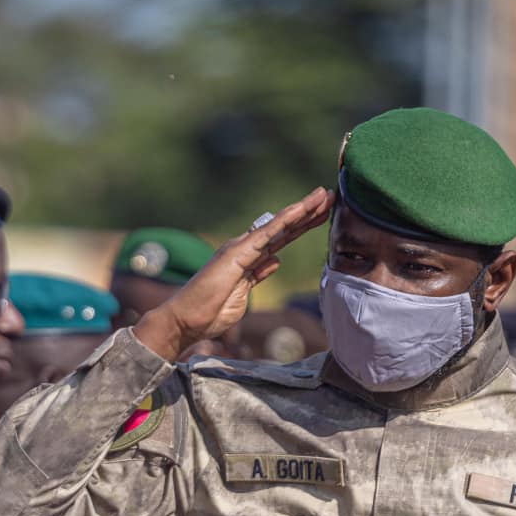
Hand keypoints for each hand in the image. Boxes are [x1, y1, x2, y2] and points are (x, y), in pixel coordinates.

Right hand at [135, 189, 332, 360]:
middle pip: (283, 229)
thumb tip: (275, 261)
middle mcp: (244, 249)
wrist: (185, 320)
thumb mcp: (243, 294)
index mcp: (247, 259)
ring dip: (302, 210)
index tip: (322, 214)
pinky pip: (266, 234)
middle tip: (330, 196)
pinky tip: (301, 210)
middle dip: (308, 213)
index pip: (280, 239)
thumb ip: (259, 275)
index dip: (301, 226)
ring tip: (323, 196)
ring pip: (278, 226)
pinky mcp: (237, 254)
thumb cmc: (208, 312)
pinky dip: (285, 221)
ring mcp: (240, 249)